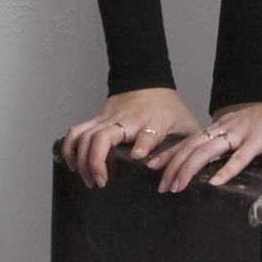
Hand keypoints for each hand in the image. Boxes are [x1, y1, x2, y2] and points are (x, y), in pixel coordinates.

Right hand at [62, 88, 202, 187]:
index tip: (137, 156)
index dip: (143, 144)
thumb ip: (188, 145)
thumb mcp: (185, 123)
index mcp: (153, 122)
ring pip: (85, 135)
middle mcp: (127, 120)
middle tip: (101, 182)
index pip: (148, 133)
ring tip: (88, 179)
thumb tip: (191, 172)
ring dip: (80, 159)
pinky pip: (76, 131)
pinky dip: (69, 147)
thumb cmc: (168, 106)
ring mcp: (108, 118)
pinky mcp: (97, 118)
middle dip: (96, 161)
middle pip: (103, 136)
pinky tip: (72, 164)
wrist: (148, 78)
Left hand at [152, 96, 261, 193]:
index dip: (171, 154)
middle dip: (173, 167)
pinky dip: (225, 170)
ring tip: (178, 186)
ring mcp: (241, 133)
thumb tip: (230, 168)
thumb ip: (237, 150)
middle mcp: (226, 128)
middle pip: (192, 147)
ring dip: (189, 170)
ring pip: (207, 152)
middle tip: (161, 185)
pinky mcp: (258, 140)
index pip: (190, 141)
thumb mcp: (248, 135)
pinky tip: (215, 183)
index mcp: (223, 127)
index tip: (153, 167)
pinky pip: (239, 157)